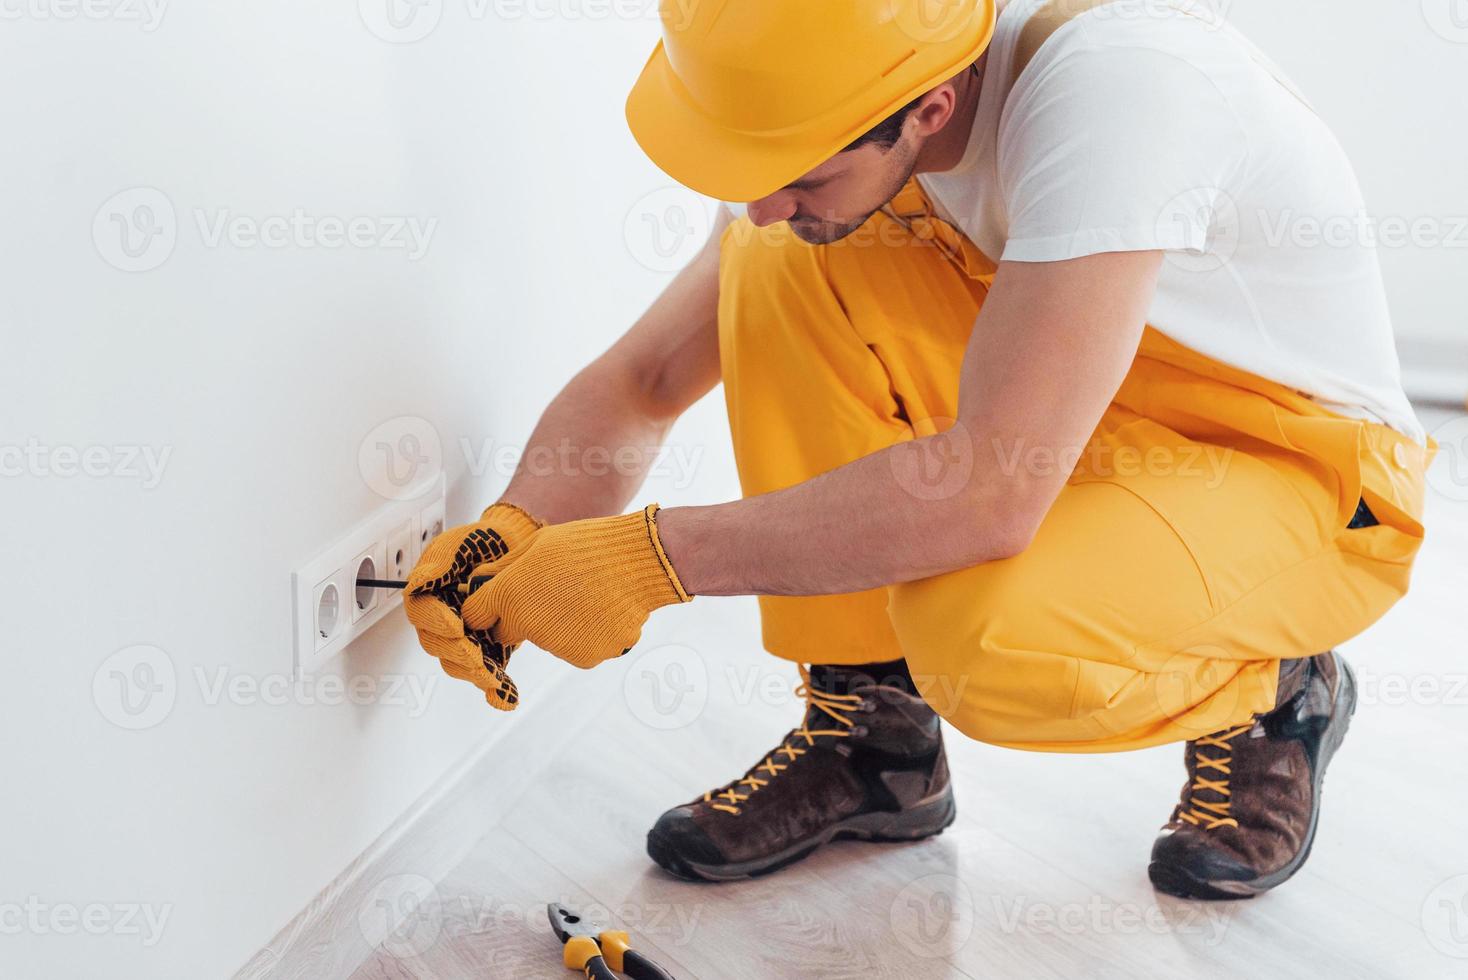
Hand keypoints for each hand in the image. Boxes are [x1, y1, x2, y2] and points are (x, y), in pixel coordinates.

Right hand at [404, 502, 540, 708]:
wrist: (514, 546)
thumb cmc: (481, 543)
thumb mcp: (458, 543)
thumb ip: (439, 560)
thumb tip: (418, 583)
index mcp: (429, 597)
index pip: (422, 615)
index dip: (437, 622)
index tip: (457, 624)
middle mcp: (443, 621)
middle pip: (437, 646)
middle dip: (456, 652)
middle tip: (476, 654)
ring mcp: (465, 637)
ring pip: (458, 664)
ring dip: (474, 673)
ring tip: (493, 677)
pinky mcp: (489, 648)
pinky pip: (487, 672)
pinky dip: (496, 689)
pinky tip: (507, 697)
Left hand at [462, 504, 691, 667]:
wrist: (639, 562)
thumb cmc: (588, 545)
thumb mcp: (537, 543)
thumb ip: (502, 569)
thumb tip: (478, 582)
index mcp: (510, 595)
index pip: (476, 616)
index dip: (487, 607)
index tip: (501, 600)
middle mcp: (529, 627)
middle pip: (512, 631)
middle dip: (523, 617)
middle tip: (554, 591)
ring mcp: (558, 647)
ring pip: (547, 641)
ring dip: (558, 625)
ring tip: (585, 596)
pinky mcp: (585, 658)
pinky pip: (576, 648)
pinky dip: (585, 635)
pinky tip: (600, 609)